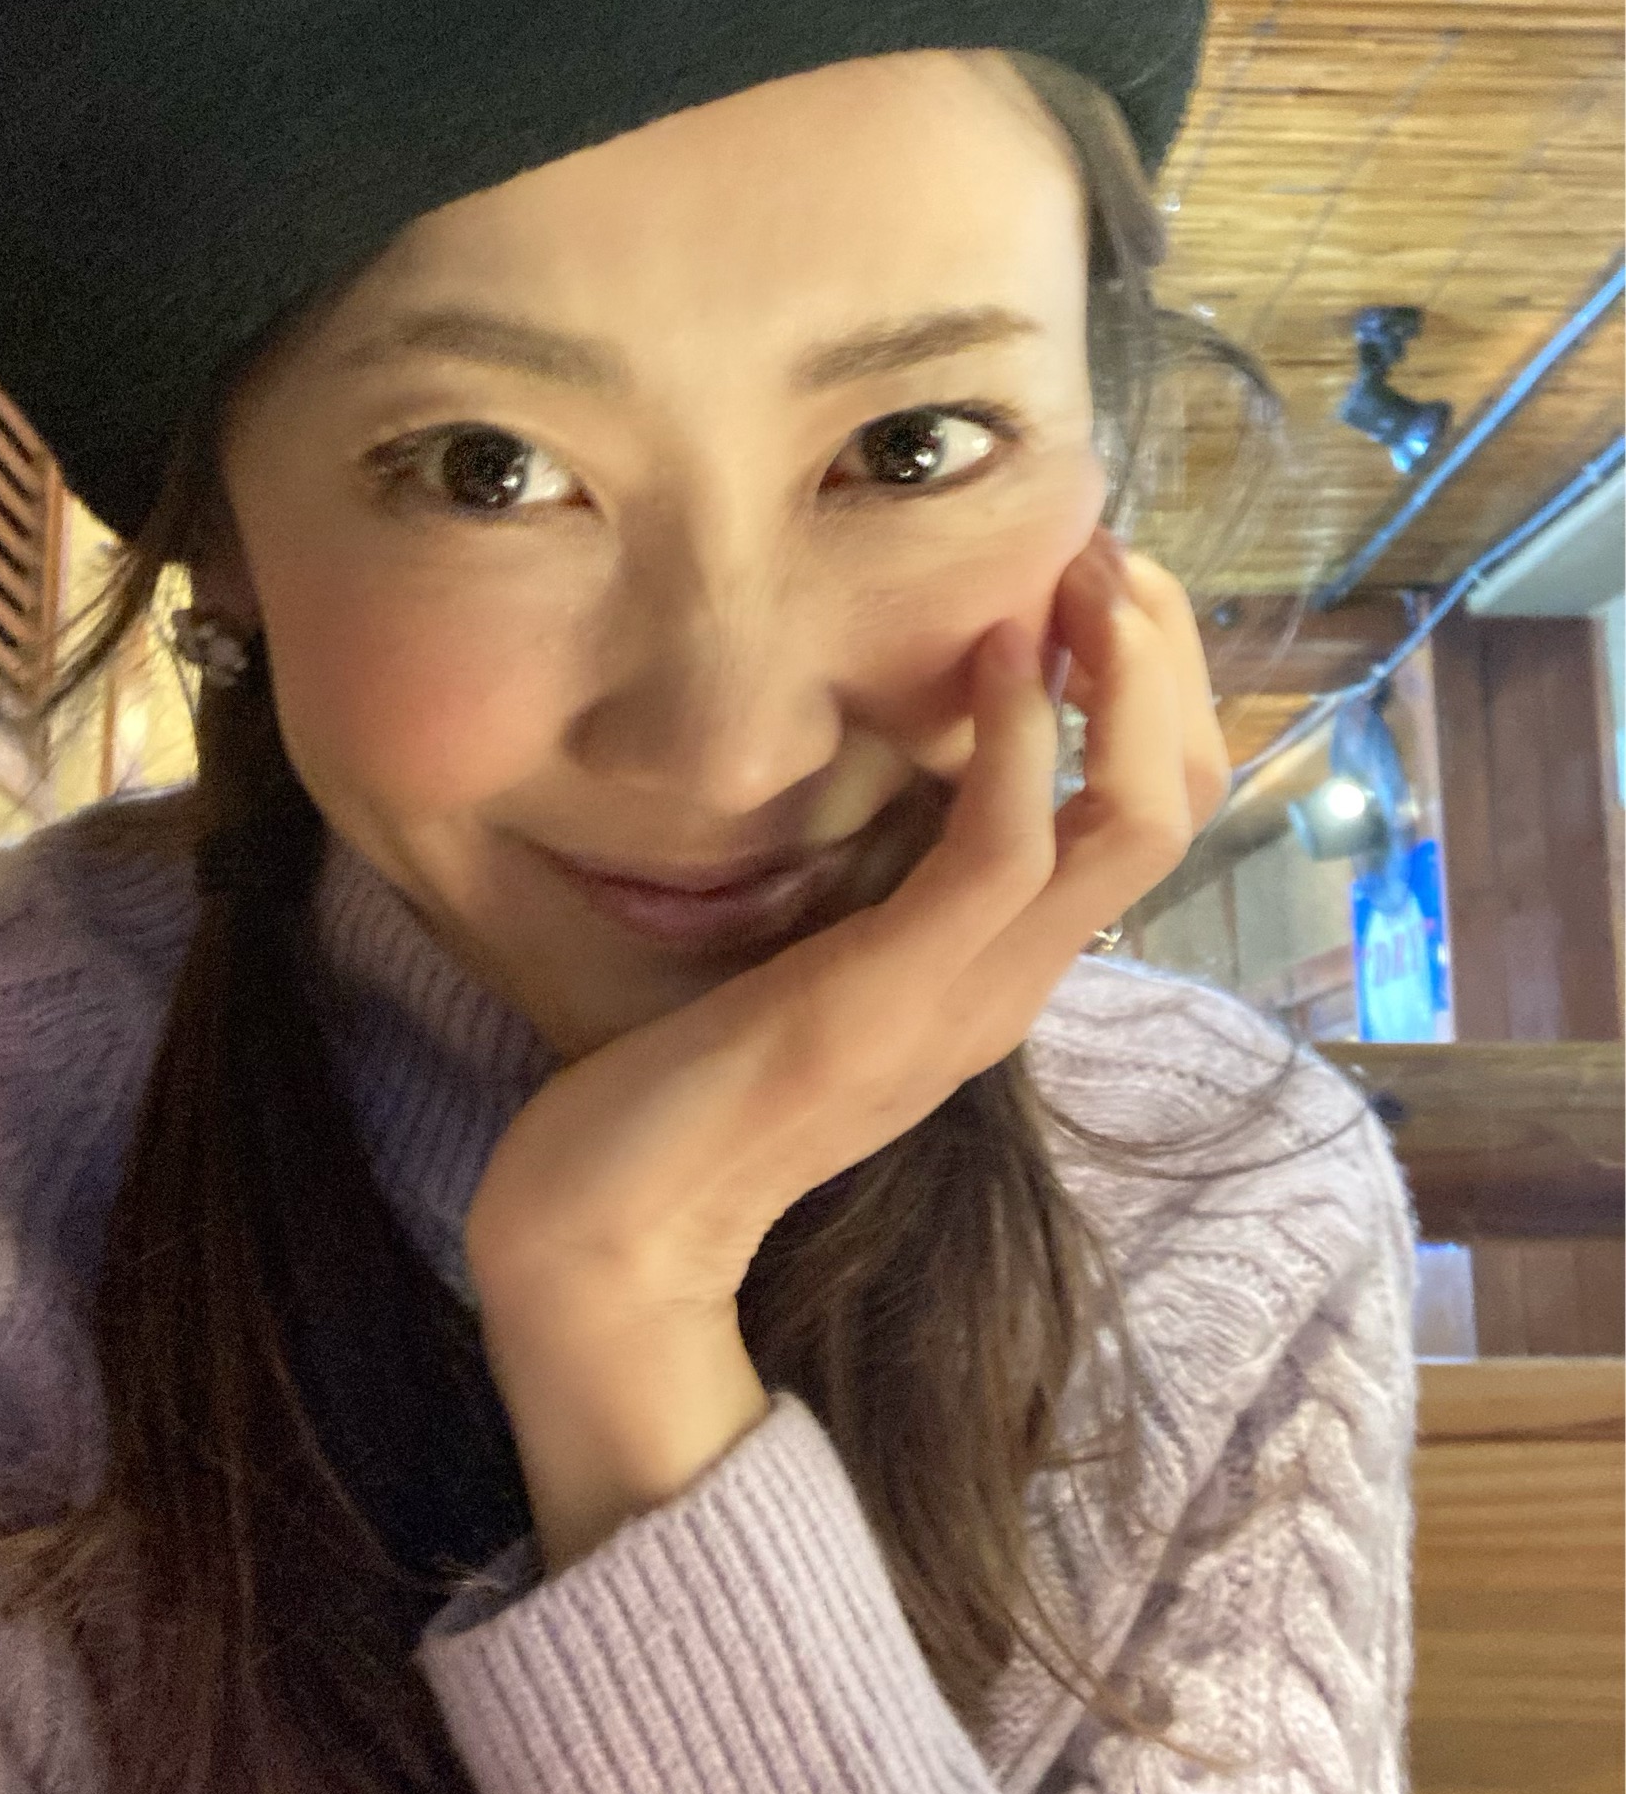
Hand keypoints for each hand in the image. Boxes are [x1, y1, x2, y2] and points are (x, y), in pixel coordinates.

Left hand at [465, 529, 1230, 1330]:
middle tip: (1108, 556)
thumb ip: (873, 895)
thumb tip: (883, 783)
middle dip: (1167, 663)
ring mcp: (967, 996)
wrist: (615, 1237)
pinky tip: (992, 655)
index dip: (1156, 693)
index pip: (1152, 820)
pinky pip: (1004, 850)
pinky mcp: (893, 993)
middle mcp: (1014, 983)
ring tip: (1083, 575)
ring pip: (1135, 818)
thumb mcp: (812, 970)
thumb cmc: (688, 1094)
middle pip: (1177, 804)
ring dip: (1125, 676)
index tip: (1097, 589)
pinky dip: (1017, 739)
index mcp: (997, 972)